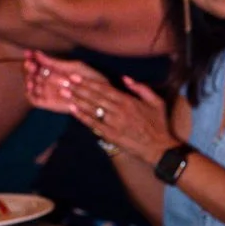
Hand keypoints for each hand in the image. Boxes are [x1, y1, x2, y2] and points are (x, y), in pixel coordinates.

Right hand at [24, 49, 91, 113]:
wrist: (100, 95)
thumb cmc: (89, 78)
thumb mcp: (73, 67)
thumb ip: (55, 62)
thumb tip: (37, 53)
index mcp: (51, 69)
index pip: (35, 63)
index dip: (29, 58)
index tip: (28, 54)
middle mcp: (46, 81)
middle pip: (30, 74)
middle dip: (29, 68)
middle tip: (31, 65)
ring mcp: (46, 92)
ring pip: (30, 85)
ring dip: (28, 80)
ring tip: (32, 75)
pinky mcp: (48, 103)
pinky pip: (34, 99)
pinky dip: (30, 94)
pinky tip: (32, 87)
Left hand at [42, 57, 174, 162]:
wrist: (160, 148)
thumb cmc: (159, 124)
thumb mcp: (156, 102)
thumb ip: (141, 88)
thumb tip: (125, 78)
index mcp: (129, 101)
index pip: (104, 89)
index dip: (89, 82)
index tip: (76, 77)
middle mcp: (119, 110)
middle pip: (95, 97)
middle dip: (78, 88)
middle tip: (64, 81)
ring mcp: (114, 123)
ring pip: (92, 109)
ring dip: (76, 100)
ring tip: (64, 92)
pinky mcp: (111, 135)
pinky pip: (93, 124)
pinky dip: (82, 116)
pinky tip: (72, 109)